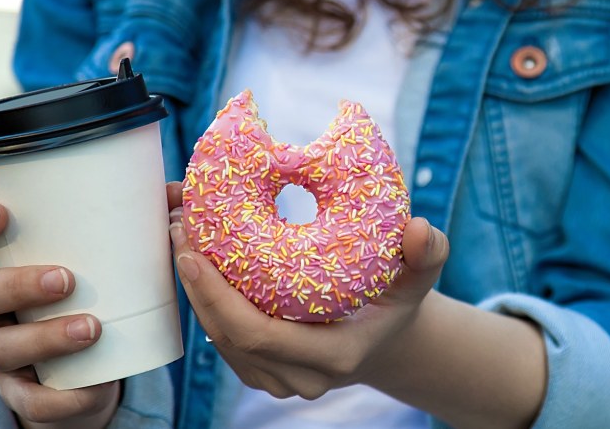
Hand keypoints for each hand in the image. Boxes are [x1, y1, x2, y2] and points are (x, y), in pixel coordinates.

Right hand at [0, 199, 120, 428]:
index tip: (1, 213)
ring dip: (43, 337)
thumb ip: (138, 220)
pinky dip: (62, 397)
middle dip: (15, 284)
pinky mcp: (22, 392)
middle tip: (66, 279)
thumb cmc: (92, 287)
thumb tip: (178, 192)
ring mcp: (0, 349)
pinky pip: (31, 400)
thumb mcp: (104, 255)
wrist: (90, 366)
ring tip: (92, 328)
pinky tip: (94, 386)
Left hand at [164, 182, 448, 400]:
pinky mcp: (262, 371)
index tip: (195, 253)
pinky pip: (223, 340)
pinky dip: (205, 301)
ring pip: (220, 341)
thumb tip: (420, 229)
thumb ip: (428, 254)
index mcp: (335, 355)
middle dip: (196, 286)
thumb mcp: (420, 276)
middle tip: (180, 230)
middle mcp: (302, 377)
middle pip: (229, 338)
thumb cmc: (400, 300)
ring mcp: (279, 380)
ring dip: (194, 291)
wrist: (387, 336)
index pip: (260, 335)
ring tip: (182, 235)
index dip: (220, 298)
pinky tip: (196, 259)